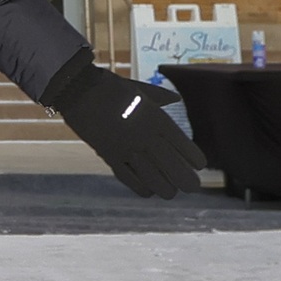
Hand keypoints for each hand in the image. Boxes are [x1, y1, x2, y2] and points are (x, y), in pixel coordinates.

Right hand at [55, 63, 205, 198]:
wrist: (79, 89)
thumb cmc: (111, 86)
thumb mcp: (140, 89)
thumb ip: (160, 96)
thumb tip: (176, 98)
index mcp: (155, 118)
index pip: (182, 144)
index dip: (193, 157)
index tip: (201, 166)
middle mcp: (144, 136)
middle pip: (172, 165)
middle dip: (186, 180)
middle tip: (194, 187)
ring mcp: (126, 148)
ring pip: (152, 177)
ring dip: (165, 188)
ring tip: (172, 193)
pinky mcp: (109, 155)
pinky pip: (128, 178)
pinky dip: (140, 187)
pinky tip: (149, 192)